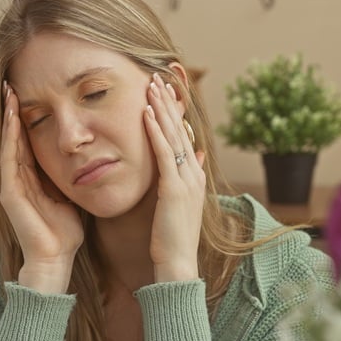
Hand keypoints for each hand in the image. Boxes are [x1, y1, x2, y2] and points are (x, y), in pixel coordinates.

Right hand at [0, 84, 83, 292]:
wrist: (56, 259)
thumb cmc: (67, 233)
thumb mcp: (73, 195)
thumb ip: (73, 176)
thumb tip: (89, 157)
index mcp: (32, 180)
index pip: (28, 142)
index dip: (27, 119)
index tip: (30, 95)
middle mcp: (18, 180)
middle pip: (14, 138)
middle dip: (13, 112)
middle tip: (12, 85)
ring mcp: (11, 186)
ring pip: (9, 144)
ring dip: (8, 118)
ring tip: (9, 93)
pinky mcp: (9, 193)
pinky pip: (9, 159)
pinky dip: (10, 137)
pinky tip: (12, 118)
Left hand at [144, 73, 204, 282]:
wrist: (176, 264)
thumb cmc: (171, 239)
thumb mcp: (179, 203)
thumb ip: (186, 177)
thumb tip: (194, 155)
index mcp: (193, 177)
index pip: (184, 137)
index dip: (175, 113)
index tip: (166, 91)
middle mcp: (193, 174)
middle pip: (181, 130)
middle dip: (169, 102)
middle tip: (159, 76)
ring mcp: (186, 180)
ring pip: (173, 135)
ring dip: (162, 108)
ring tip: (152, 84)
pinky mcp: (174, 188)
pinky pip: (164, 152)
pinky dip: (156, 131)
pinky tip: (146, 113)